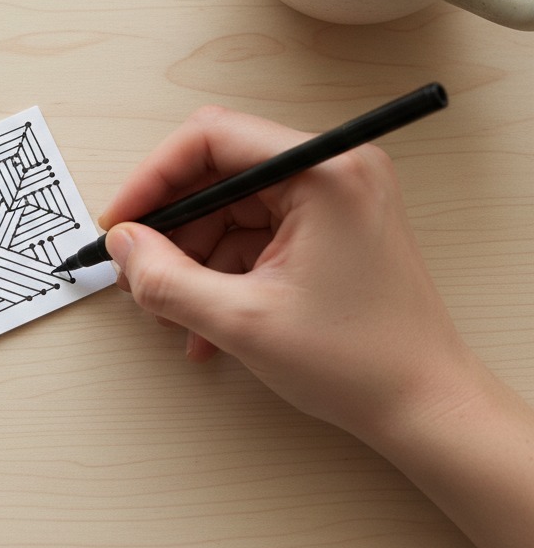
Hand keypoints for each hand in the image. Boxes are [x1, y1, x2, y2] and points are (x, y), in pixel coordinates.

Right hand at [99, 105, 480, 444]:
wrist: (426, 409)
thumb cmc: (362, 362)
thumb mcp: (242, 322)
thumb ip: (168, 279)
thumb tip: (123, 246)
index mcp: (324, 171)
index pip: (212, 138)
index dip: (153, 177)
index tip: (121, 221)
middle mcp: (332, 171)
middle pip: (218, 173)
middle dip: (171, 225)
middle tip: (138, 268)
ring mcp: (332, 199)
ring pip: (230, 208)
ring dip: (192, 257)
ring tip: (171, 310)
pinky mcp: (327, 229)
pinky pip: (252, 235)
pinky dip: (220, 272)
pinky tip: (203, 321)